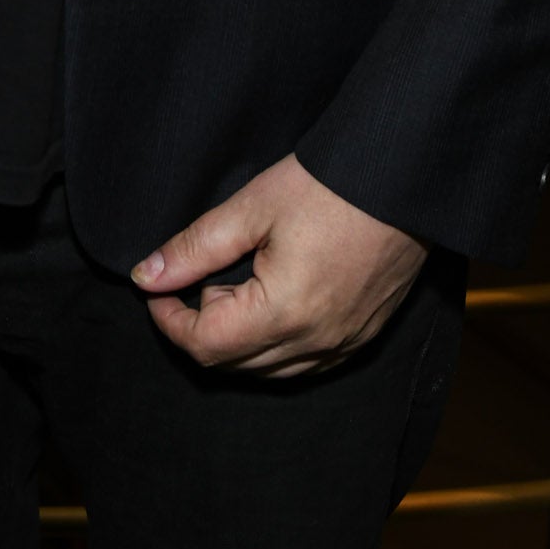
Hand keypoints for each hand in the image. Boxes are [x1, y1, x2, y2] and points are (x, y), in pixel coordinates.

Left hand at [133, 155, 425, 376]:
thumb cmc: (328, 186)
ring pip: (270, 369)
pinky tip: (272, 300)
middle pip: (234, 364)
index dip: (169, 320)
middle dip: (203, 326)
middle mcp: (316, 343)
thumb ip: (194, 249)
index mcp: (284, 314)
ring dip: (239, 337)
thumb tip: (145, 277)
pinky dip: (276, 343)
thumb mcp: (251, 209)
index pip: (205, 346)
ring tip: (238, 281)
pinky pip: (306, 362)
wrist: (404, 179)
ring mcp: (345, 344)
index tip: (158, 288)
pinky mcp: (364, 335)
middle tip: (202, 275)